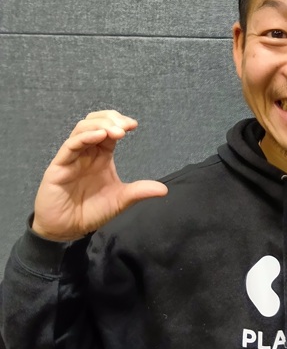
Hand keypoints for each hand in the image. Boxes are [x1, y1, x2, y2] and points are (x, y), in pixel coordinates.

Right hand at [31, 110, 167, 240]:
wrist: (67, 229)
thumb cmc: (91, 212)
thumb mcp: (120, 200)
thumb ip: (139, 192)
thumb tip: (164, 190)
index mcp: (101, 156)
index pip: (109, 130)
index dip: (120, 123)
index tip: (134, 125)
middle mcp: (86, 152)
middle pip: (94, 122)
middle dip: (110, 119)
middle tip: (125, 126)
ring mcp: (72, 157)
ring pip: (81, 129)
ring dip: (99, 125)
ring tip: (116, 131)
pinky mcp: (59, 166)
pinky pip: (70, 146)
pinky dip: (85, 137)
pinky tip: (100, 136)